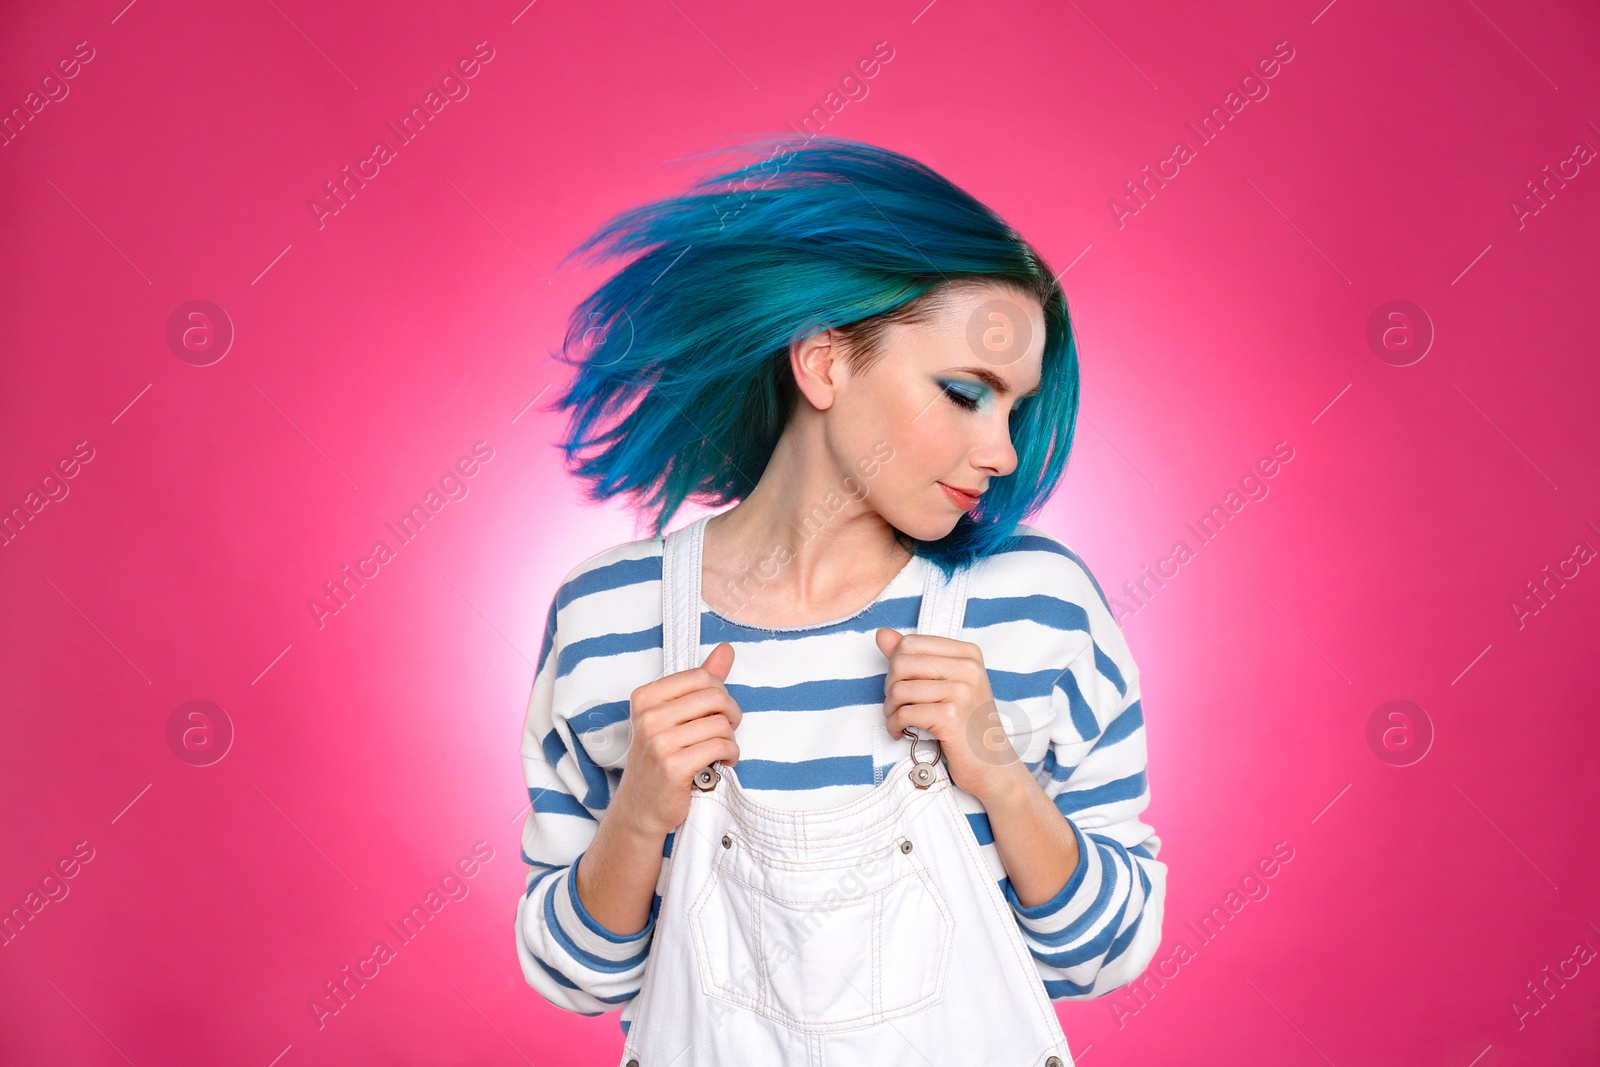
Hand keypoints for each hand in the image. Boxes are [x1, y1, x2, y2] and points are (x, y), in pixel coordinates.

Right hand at [613, 642, 742, 836]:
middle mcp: (648, 717)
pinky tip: (722, 763)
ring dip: (730, 740)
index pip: (700, 677)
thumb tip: (726, 650)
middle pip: (715, 697)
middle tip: (726, 730)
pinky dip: (730, 755)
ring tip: (721, 750)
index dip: (720, 693)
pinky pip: (721, 747)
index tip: (718, 710)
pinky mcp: (674, 766)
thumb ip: (699, 682)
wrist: (641, 807)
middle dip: (731, 714)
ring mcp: (659, 742)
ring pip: (721, 725)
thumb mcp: (673, 715)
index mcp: (645, 697)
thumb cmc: (660, 758)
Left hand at [876, 628, 1022, 802]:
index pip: (910, 642)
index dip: (896, 665)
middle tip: (898, 705)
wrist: (992, 764)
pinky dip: (895, 725)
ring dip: (890, 709)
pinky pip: (904, 713)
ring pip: (899, 690)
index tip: (902, 684)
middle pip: (901, 663)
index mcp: (968, 653)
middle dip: (890, 687)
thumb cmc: (967, 724)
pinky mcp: (951, 717)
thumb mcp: (946, 684)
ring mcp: (961, 692)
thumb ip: (913, 657)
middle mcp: (968, 668)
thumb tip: (881, 634)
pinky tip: (901, 732)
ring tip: (899, 720)